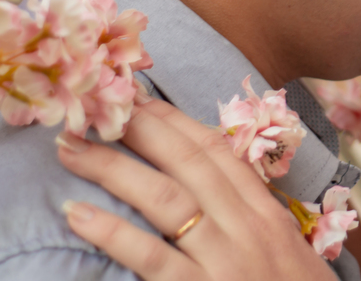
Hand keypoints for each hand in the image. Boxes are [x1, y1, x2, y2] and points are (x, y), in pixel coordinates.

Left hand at [56, 91, 336, 280]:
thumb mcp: (289, 253)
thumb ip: (255, 221)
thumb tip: (215, 191)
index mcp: (268, 213)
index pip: (219, 152)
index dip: (176, 122)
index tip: (141, 100)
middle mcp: (248, 227)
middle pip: (188, 163)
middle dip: (140, 130)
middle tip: (95, 107)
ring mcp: (224, 260)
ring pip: (164, 199)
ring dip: (112, 168)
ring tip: (71, 148)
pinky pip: (150, 258)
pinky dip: (111, 233)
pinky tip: (78, 215)